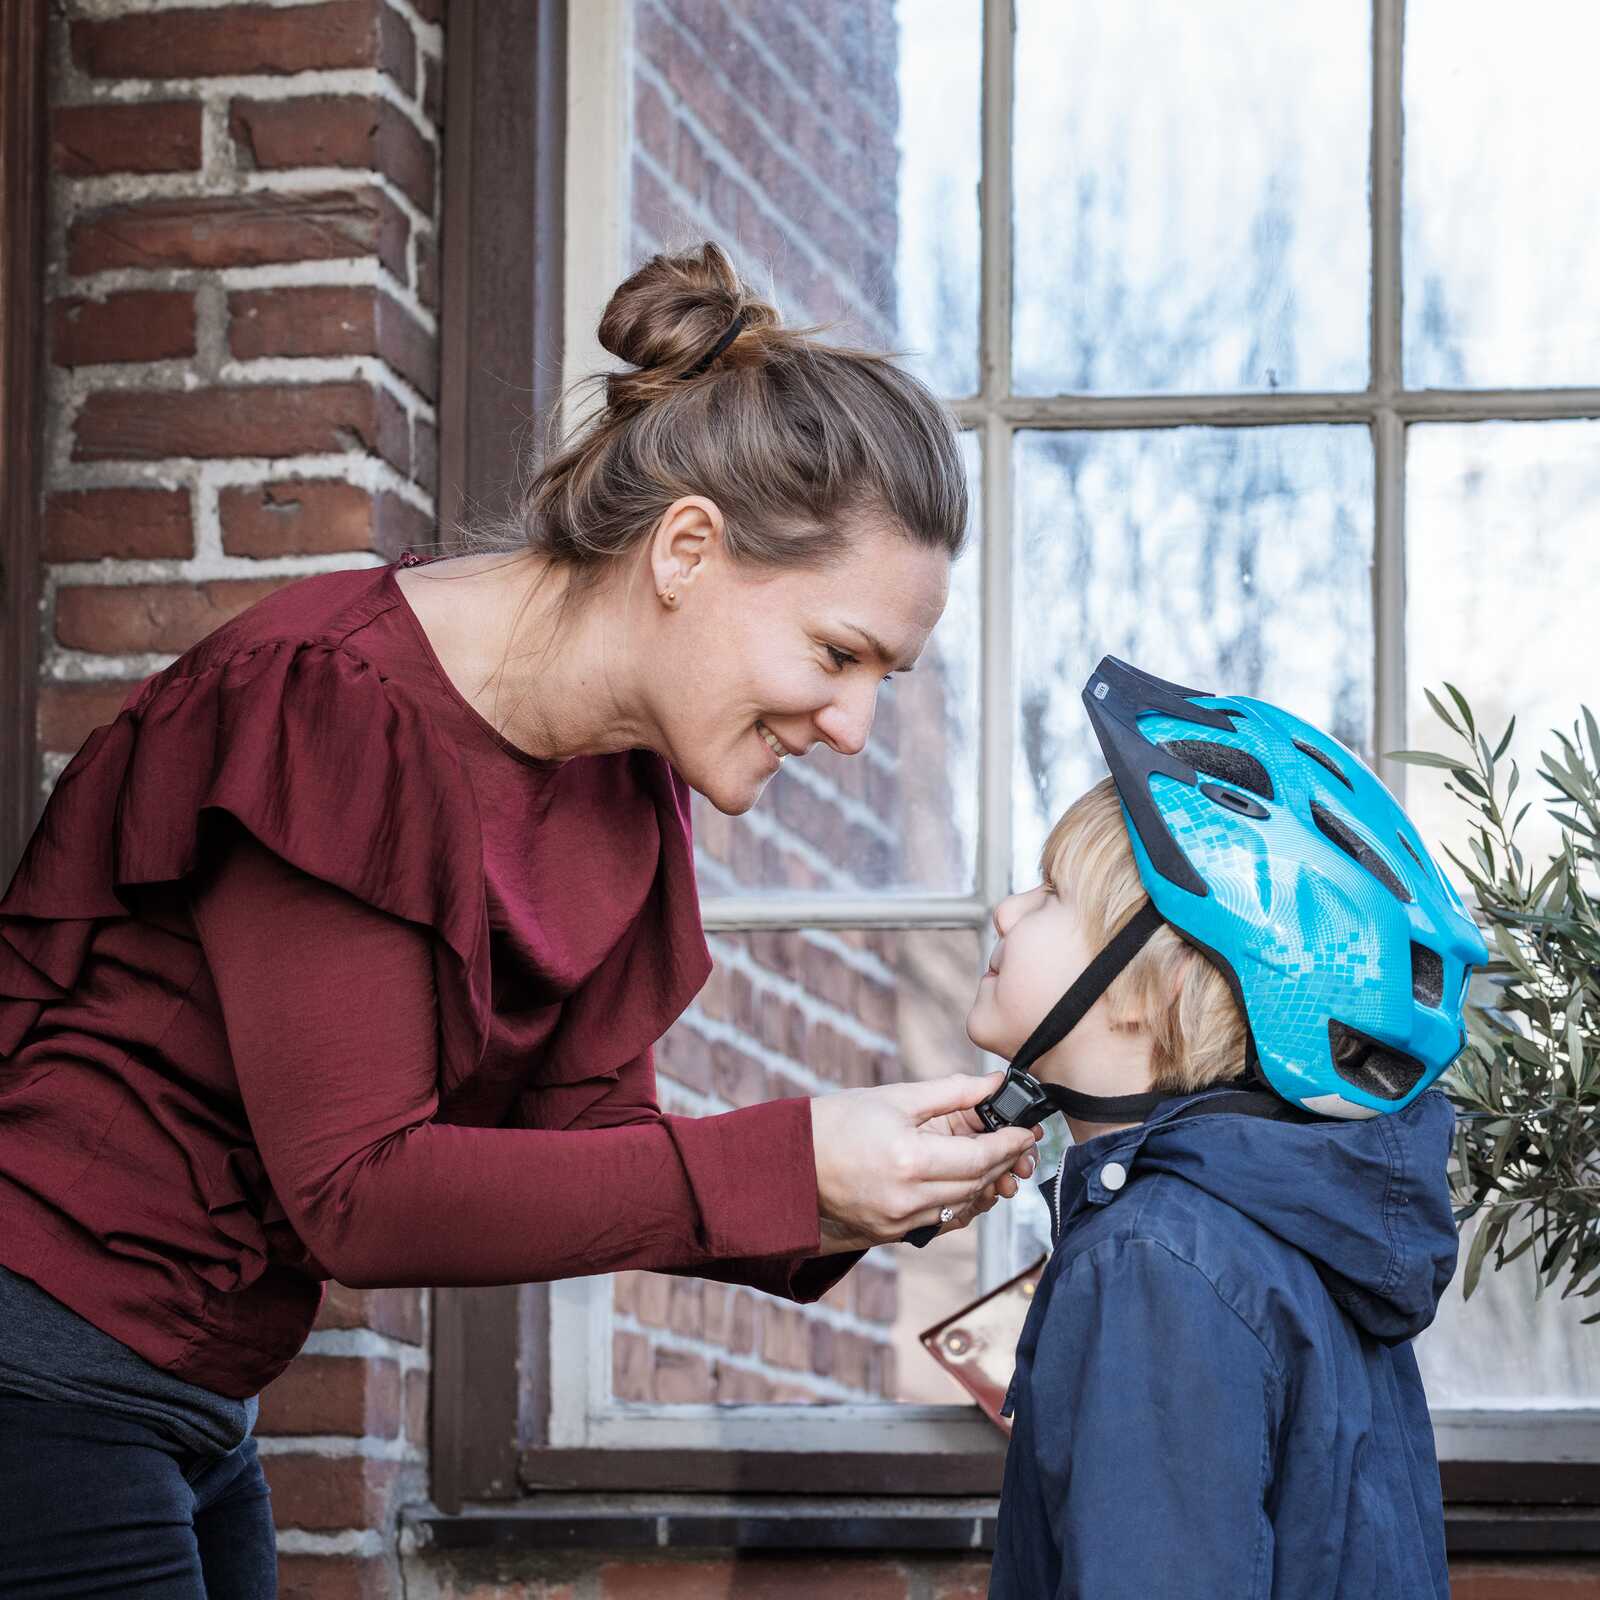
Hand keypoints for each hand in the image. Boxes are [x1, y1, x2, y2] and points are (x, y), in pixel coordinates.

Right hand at [810, 1069, 1042, 1251]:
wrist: (788, 1163)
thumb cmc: (837, 1122)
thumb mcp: (895, 1097)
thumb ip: (950, 1092)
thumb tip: (993, 1083)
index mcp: (910, 1160)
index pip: (979, 1157)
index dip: (1009, 1143)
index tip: (1026, 1131)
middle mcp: (908, 1198)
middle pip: (976, 1184)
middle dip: (1003, 1162)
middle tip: (1018, 1143)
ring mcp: (899, 1222)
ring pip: (962, 1207)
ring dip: (984, 1185)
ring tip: (996, 1161)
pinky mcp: (891, 1235)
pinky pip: (940, 1222)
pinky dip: (958, 1204)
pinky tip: (964, 1185)